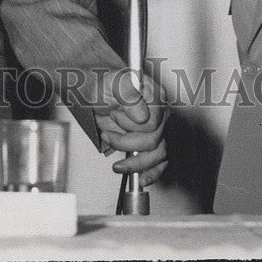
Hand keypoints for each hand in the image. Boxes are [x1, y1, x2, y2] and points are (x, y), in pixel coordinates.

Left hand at [92, 68, 167, 185]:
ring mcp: (160, 129)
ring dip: (135, 162)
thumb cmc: (106, 87)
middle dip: (126, 142)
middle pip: (154, 141)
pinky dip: (153, 173)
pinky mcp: (155, 143)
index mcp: (155, 95)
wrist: (100, 95)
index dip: (130, 125)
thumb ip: (127, 94)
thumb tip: (142, 115)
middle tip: (109, 133)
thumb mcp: (110, 83)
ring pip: (159, 155)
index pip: (152, 123)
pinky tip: (142, 178)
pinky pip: (161, 163)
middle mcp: (161, 113)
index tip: (113, 116)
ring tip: (118, 162)